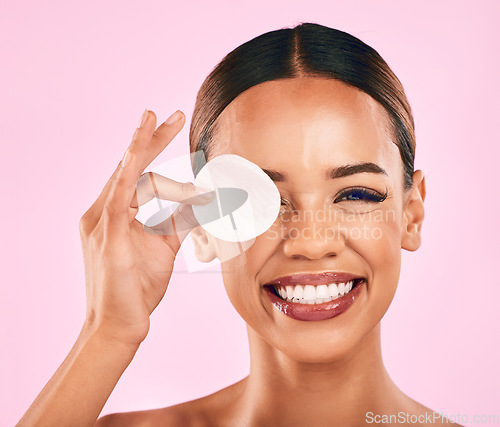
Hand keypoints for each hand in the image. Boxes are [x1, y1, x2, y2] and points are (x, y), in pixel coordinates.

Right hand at [78, 109, 212, 346]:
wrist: (120, 324)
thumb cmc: (137, 287)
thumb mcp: (163, 246)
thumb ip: (179, 221)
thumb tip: (203, 202)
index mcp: (114, 214)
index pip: (137, 175)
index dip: (162, 161)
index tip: (185, 151)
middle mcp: (101, 212)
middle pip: (129, 166)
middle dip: (152, 138)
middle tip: (173, 114)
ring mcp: (101, 222)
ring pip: (128, 176)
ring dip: (146, 148)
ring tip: (161, 124)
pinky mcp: (109, 234)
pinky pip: (120, 195)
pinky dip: (130, 168)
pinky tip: (140, 143)